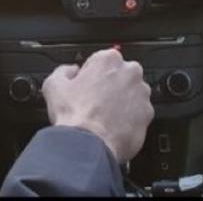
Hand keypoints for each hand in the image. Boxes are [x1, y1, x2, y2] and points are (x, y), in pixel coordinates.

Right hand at [42, 49, 154, 163]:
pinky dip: (129, 116)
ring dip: (121, 100)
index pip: (101, 59)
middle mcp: (130, 73)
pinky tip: (113, 124)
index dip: (91, 72)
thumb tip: (70, 71)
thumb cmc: (75, 114)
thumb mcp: (54, 85)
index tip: (86, 83)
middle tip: (94, 99)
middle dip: (110, 84)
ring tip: (103, 114)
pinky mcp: (148, 114)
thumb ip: (64, 70)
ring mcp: (142, 94)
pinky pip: (138, 111)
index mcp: (108, 59)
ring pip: (132, 92)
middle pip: (120, 74)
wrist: (90, 144)